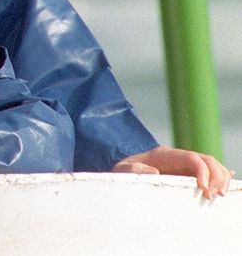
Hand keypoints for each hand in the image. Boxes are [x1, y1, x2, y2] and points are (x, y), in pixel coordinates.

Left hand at [113, 145, 233, 199]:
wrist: (124, 170)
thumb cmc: (124, 171)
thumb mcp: (124, 170)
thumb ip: (136, 170)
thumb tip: (154, 171)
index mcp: (165, 155)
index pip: (191, 157)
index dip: (202, 171)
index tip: (204, 189)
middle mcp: (178, 157)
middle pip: (206, 159)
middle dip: (216, 176)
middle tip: (215, 195)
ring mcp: (184, 164)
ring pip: (211, 165)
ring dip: (220, 178)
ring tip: (220, 195)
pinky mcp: (187, 172)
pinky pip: (208, 171)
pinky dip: (219, 177)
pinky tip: (227, 185)